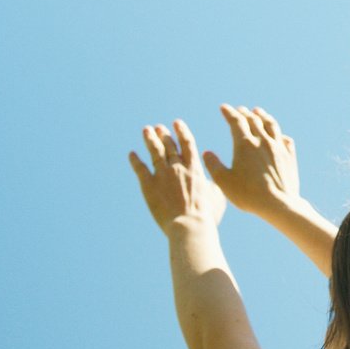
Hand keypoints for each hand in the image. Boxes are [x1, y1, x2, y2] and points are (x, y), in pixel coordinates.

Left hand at [129, 119, 226, 235]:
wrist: (189, 225)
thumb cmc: (206, 215)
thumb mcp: (217, 196)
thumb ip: (212, 184)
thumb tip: (210, 180)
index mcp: (195, 168)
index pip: (187, 143)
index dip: (182, 131)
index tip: (177, 123)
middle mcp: (177, 167)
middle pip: (169, 145)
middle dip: (164, 134)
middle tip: (159, 127)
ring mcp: (162, 174)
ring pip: (155, 152)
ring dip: (150, 139)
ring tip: (146, 130)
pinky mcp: (149, 185)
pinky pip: (140, 168)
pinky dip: (135, 160)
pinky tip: (132, 154)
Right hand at [201, 105, 301, 220]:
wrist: (278, 204)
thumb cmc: (248, 195)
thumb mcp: (224, 182)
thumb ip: (213, 165)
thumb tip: (206, 153)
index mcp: (245, 144)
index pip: (236, 121)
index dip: (229, 112)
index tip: (224, 107)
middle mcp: (263, 141)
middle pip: (254, 120)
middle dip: (245, 113)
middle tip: (240, 109)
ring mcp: (278, 147)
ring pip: (271, 125)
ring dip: (263, 116)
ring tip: (259, 112)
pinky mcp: (290, 157)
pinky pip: (286, 140)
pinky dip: (279, 134)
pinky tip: (279, 136)